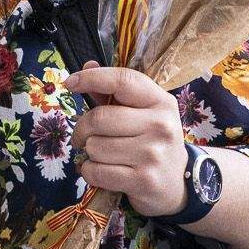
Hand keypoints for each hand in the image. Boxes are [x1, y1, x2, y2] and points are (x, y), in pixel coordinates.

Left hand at [66, 62, 189, 217]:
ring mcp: (153, 154)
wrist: (177, 183)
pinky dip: (90, 172)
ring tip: (103, 156)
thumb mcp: (142, 113)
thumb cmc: (152, 142)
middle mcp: (160, 125)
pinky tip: (103, 171)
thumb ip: (114, 92)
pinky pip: (96, 171)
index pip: (123, 81)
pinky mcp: (143, 180)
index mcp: (161, 102)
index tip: (71, 83)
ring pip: (94, 147)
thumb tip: (88, 66)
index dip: (92, 78)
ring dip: (89, 153)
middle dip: (82, 128)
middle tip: (82, 136)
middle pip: (100, 118)